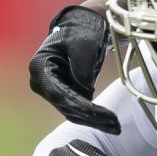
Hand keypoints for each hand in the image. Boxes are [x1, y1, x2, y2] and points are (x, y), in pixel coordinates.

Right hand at [29, 5, 120, 133]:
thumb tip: (85, 93)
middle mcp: (41, 82)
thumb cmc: (81, 31)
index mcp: (39, 67)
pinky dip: (95, 117)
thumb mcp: (84, 44)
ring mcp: (51, 90)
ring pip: (73, 113)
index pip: (58, 93)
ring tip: (117, 128)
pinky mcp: (64, 94)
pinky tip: (112, 123)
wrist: (82, 27)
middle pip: (66, 107)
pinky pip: (78, 110)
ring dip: (95, 122)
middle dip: (91, 118)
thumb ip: (82, 67)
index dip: (78, 106)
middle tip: (115, 125)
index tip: (96, 113)